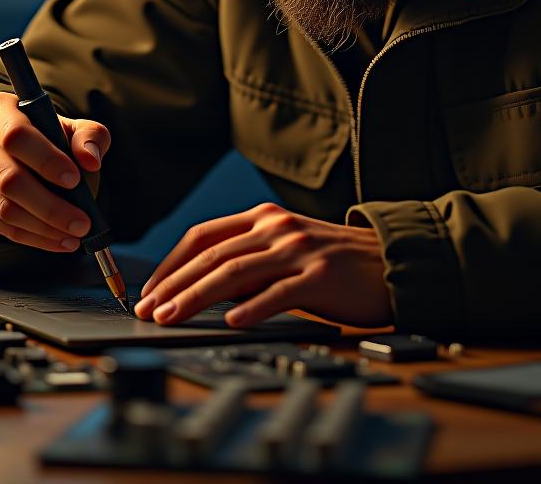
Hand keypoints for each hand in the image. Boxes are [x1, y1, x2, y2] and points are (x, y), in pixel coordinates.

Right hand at [0, 92, 110, 252]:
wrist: (22, 153)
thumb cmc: (51, 137)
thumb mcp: (75, 128)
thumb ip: (90, 136)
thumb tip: (90, 160)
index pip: (17, 136)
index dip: (46, 160)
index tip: (75, 180)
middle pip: (9, 178)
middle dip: (51, 206)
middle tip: (83, 222)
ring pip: (3, 208)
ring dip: (44, 228)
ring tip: (75, 234)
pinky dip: (32, 238)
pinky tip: (57, 240)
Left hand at [134, 202, 391, 327]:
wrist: (392, 261)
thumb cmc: (334, 262)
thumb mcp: (286, 251)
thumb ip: (249, 262)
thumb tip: (203, 291)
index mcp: (264, 218)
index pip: (204, 236)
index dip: (172, 263)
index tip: (149, 290)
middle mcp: (277, 228)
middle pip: (213, 255)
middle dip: (174, 284)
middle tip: (148, 309)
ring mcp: (299, 250)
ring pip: (236, 272)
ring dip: (197, 296)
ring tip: (172, 317)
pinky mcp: (321, 275)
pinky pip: (280, 292)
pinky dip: (252, 308)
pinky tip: (231, 322)